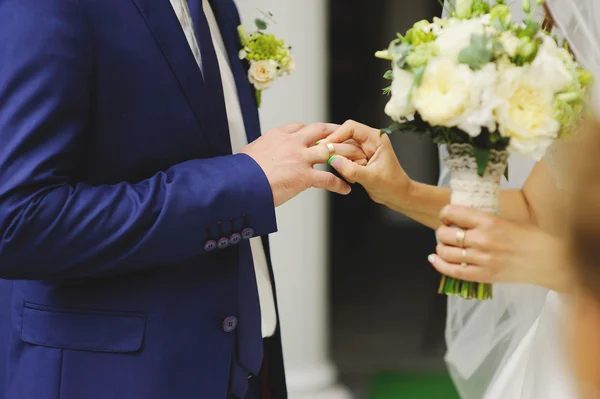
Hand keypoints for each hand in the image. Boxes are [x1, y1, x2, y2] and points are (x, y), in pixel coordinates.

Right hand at [241, 123, 365, 206]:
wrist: (237, 183)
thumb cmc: (239, 172)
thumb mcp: (249, 153)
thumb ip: (260, 152)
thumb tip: (257, 157)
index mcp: (277, 136)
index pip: (299, 127)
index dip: (312, 130)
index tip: (318, 133)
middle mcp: (291, 143)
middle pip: (321, 131)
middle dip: (336, 132)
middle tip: (346, 135)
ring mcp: (299, 158)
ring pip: (331, 151)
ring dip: (346, 155)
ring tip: (356, 159)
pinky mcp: (303, 176)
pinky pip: (328, 179)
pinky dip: (340, 184)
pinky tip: (346, 188)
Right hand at [322, 120, 410, 205]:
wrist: (397, 195)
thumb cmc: (393, 185)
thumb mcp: (372, 179)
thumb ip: (352, 169)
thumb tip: (334, 160)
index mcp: (376, 138)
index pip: (351, 128)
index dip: (337, 135)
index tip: (326, 146)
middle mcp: (368, 140)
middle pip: (343, 138)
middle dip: (339, 153)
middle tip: (337, 166)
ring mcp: (362, 149)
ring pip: (341, 150)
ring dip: (342, 163)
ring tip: (353, 177)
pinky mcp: (357, 158)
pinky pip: (343, 159)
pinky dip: (343, 168)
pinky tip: (353, 178)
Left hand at [429, 205, 571, 291]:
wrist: (548, 259)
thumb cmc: (530, 237)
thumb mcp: (505, 220)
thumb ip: (483, 220)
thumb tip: (461, 217)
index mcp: (488, 221)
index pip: (453, 212)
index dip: (445, 214)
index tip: (446, 216)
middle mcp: (482, 239)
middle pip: (445, 234)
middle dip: (442, 231)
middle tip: (447, 233)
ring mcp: (481, 259)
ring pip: (446, 252)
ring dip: (440, 248)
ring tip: (444, 246)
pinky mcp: (484, 275)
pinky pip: (453, 271)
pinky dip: (439, 265)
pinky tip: (434, 259)